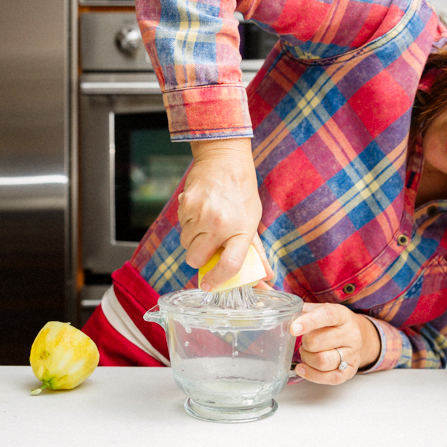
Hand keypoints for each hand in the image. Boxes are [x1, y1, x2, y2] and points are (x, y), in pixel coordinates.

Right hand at [178, 138, 266, 290]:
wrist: (225, 160)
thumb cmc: (242, 192)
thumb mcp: (253, 220)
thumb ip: (256, 250)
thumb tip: (266, 276)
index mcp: (241, 230)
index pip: (229, 265)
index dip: (217, 280)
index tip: (209, 285)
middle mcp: (220, 224)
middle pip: (196, 259)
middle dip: (199, 258)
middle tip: (208, 246)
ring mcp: (200, 214)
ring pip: (185, 244)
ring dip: (193, 240)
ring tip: (206, 223)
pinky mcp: (185, 205)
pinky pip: (180, 226)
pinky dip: (187, 224)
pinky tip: (199, 211)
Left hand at [290, 303, 380, 384]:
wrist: (359, 336)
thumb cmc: (333, 323)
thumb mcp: (321, 310)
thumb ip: (305, 311)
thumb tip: (286, 317)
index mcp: (342, 315)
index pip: (327, 315)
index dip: (308, 322)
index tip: (293, 329)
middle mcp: (351, 334)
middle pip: (318, 342)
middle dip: (304, 343)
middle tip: (303, 342)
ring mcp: (352, 354)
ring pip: (323, 361)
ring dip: (307, 358)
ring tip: (305, 353)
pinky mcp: (350, 371)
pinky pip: (329, 377)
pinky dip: (311, 374)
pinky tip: (302, 368)